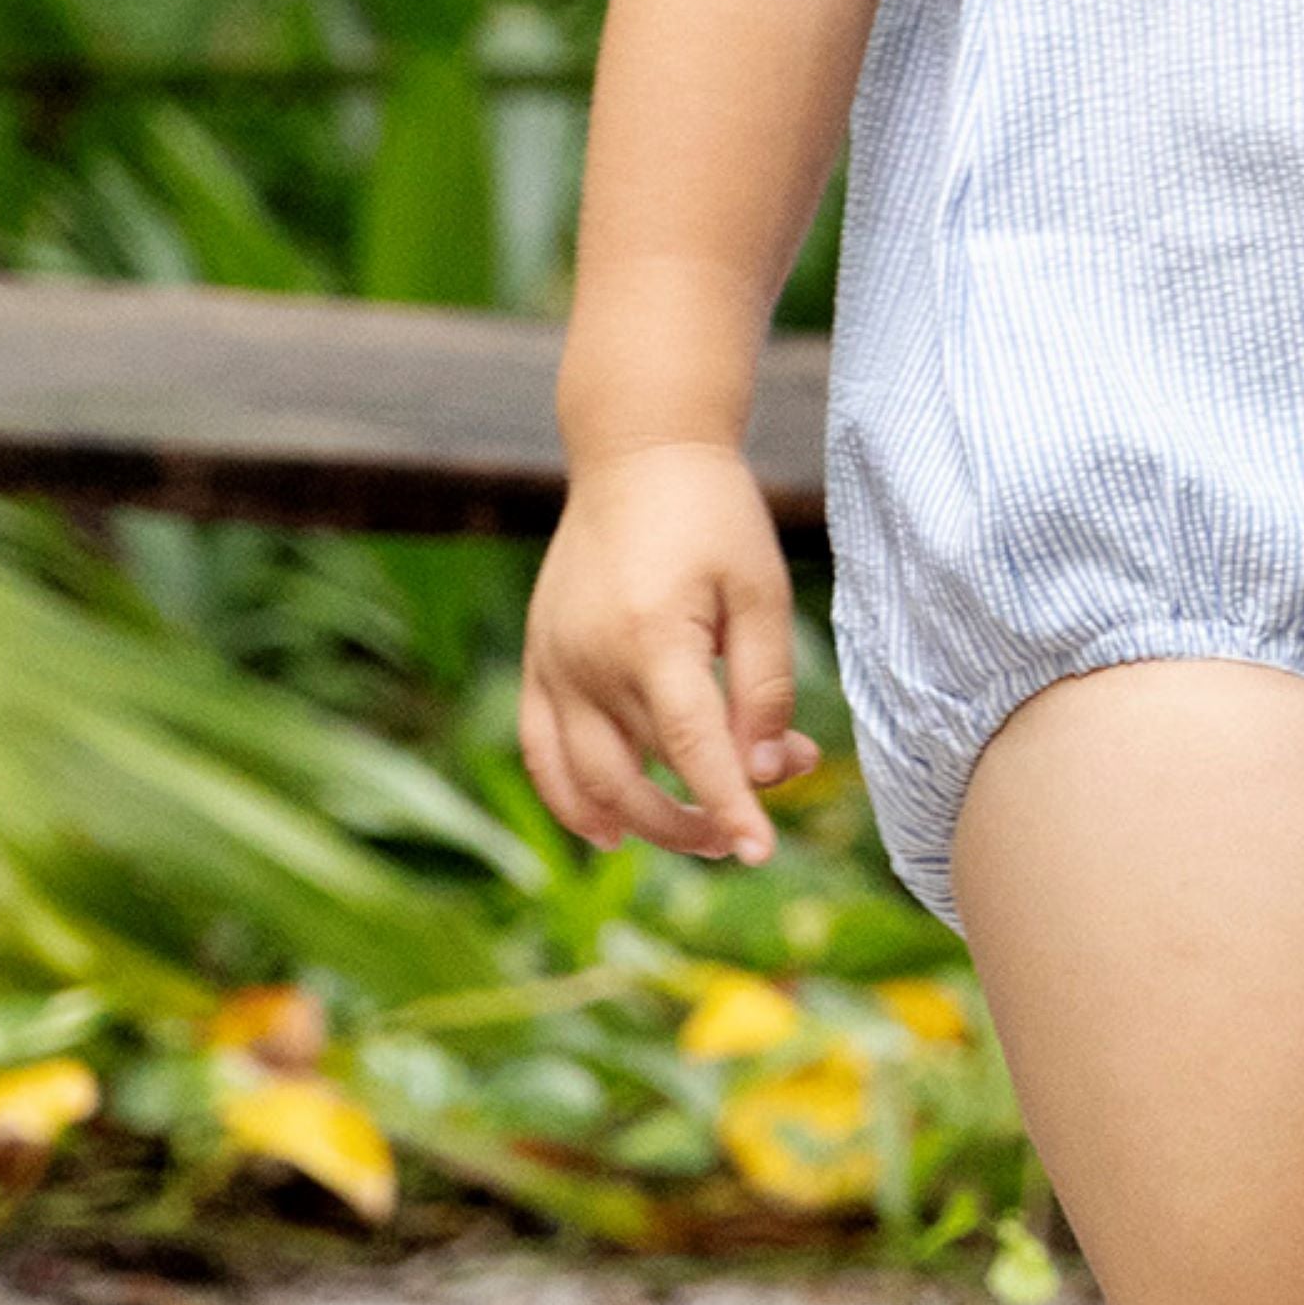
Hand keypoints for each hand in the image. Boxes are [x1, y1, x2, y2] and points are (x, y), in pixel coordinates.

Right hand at [518, 440, 818, 859]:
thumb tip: (765, 771)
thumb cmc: (713, 517)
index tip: (762, 852)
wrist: (638, 453)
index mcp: (649, 636)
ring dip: (641, 820)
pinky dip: (569, 798)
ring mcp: (552, 662)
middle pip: (638, 776)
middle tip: (748, 832)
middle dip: (696, 818)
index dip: (729, 807)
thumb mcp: (762, 592)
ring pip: (586, 777)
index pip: (692, 749)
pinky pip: (540, 749)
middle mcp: (587, 659)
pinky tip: (610, 831)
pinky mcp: (538, 659)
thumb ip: (764, 686)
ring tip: (698, 834)